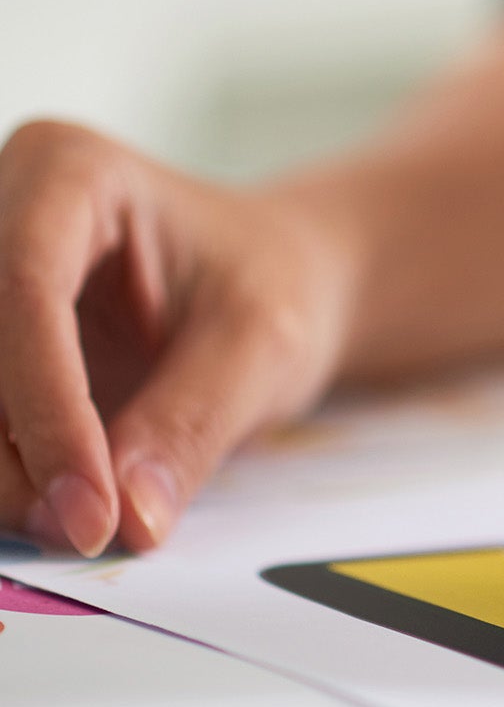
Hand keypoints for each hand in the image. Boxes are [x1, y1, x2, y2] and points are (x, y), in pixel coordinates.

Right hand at [0, 122, 353, 553]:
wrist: (271, 284)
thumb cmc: (273, 288)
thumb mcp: (264, 347)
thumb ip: (194, 424)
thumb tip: (127, 522)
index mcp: (70, 172)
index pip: (24, 289)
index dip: (46, 409)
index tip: (89, 510)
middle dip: (13, 454)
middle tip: (86, 533)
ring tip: (79, 527)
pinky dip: (3, 470)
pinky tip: (51, 508)